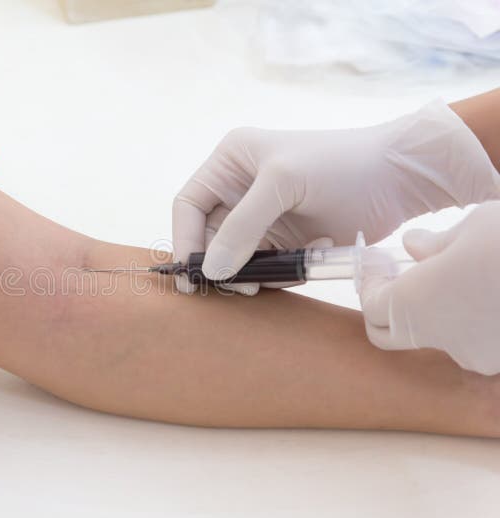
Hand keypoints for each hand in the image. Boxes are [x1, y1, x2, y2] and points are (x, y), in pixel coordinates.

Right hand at [172, 100, 498, 293]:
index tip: (188, 273)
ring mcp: (265, 217)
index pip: (189, 205)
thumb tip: (208, 270)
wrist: (399, 177)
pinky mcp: (288, 240)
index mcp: (231, 162)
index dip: (184, 239)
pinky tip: (296, 271)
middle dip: (215, 263)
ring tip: (262, 284)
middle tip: (230, 288)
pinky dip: (273, 276)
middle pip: (209, 236)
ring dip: (245, 274)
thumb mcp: (282, 184)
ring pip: (235, 257)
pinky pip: (265, 267)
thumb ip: (241, 227)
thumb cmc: (339, 164)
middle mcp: (241, 189)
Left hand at [360, 201, 499, 375]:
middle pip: (391, 333)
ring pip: (438, 337)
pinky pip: (476, 341)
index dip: (371, 284)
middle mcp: (440, 339)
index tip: (379, 264)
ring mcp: (477, 355)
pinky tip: (488, 291)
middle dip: (388, 307)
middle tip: (403, 277)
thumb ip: (435, 243)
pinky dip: (473, 320)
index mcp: (414, 305)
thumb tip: (413, 246)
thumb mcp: (473, 227)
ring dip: (436, 312)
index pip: (372, 306)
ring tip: (458, 275)